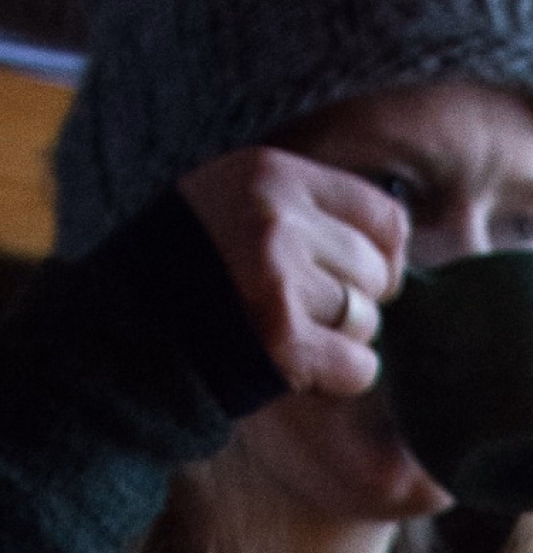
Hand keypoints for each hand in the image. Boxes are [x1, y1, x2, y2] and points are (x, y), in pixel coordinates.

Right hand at [179, 148, 409, 397]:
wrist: (117, 330)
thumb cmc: (184, 271)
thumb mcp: (232, 205)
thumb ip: (303, 209)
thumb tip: (395, 243)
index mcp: (270, 175)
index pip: (385, 216)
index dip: (382, 257)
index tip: (355, 278)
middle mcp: (278, 219)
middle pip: (377, 274)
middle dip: (353, 302)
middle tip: (300, 313)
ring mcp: (278, 278)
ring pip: (367, 322)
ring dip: (338, 340)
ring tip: (283, 334)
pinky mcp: (281, 337)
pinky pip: (359, 366)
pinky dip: (338, 377)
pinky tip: (296, 367)